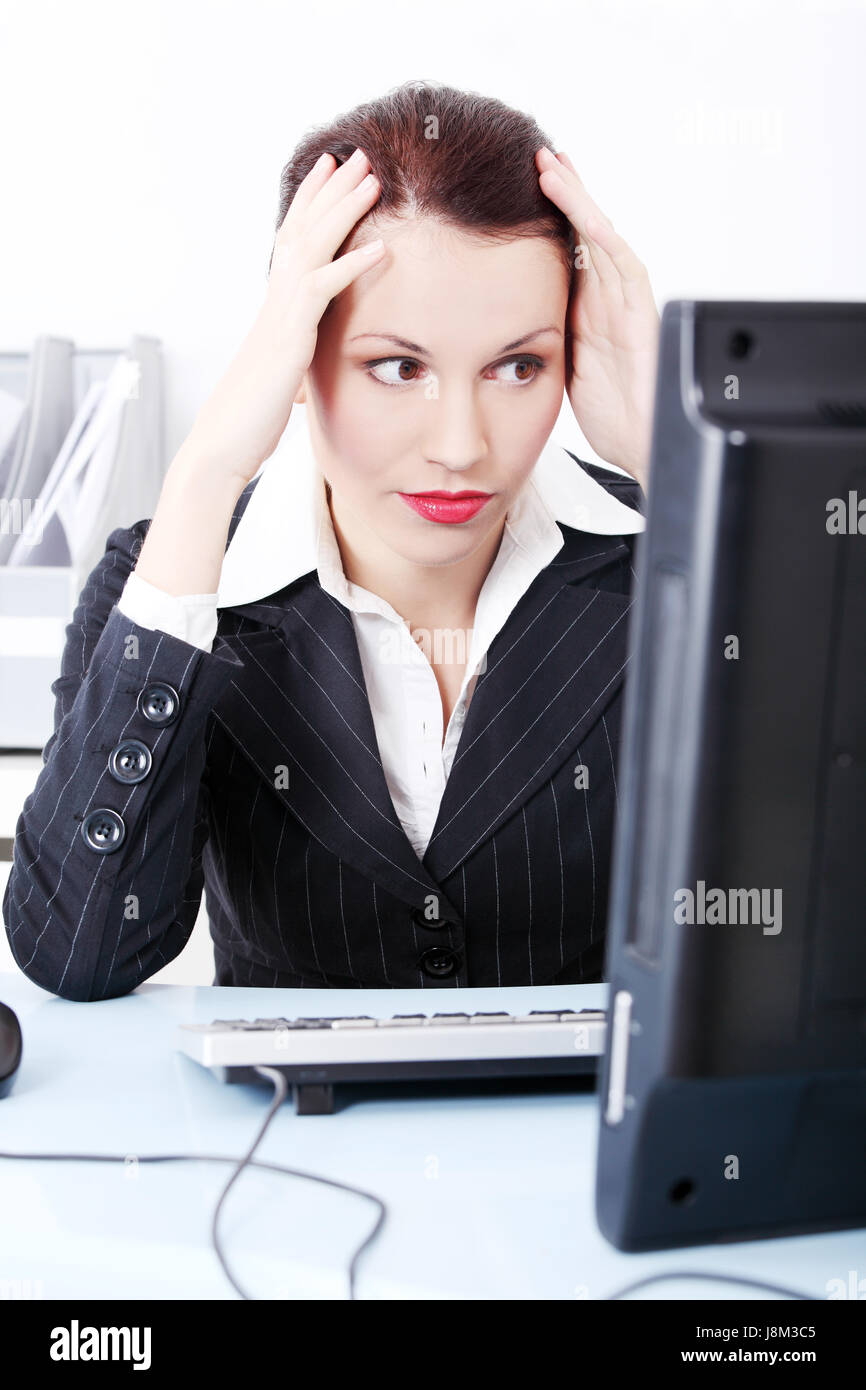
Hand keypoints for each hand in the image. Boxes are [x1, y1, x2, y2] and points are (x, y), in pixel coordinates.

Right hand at [190, 148, 384, 486]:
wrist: (220, 448)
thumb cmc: (247, 424)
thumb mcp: (278, 381)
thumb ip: (293, 360)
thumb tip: (303, 364)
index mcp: (273, 310)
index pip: (294, 243)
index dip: (313, 205)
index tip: (333, 173)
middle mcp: (273, 303)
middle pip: (303, 230)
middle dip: (331, 190)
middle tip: (357, 154)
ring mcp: (279, 316)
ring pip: (313, 246)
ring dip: (344, 209)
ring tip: (372, 177)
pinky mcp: (289, 338)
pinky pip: (324, 291)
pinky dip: (354, 266)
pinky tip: (383, 248)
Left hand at [536, 147, 659, 491]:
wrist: (646, 444)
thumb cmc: (615, 417)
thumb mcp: (567, 370)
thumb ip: (549, 340)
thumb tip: (507, 329)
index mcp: (587, 312)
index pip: (565, 253)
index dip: (545, 222)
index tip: (517, 191)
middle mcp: (607, 300)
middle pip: (583, 233)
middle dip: (562, 194)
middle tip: (537, 156)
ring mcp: (625, 302)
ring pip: (599, 236)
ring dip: (576, 200)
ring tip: (551, 164)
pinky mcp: (640, 311)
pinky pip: (620, 263)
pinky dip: (601, 234)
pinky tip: (583, 210)